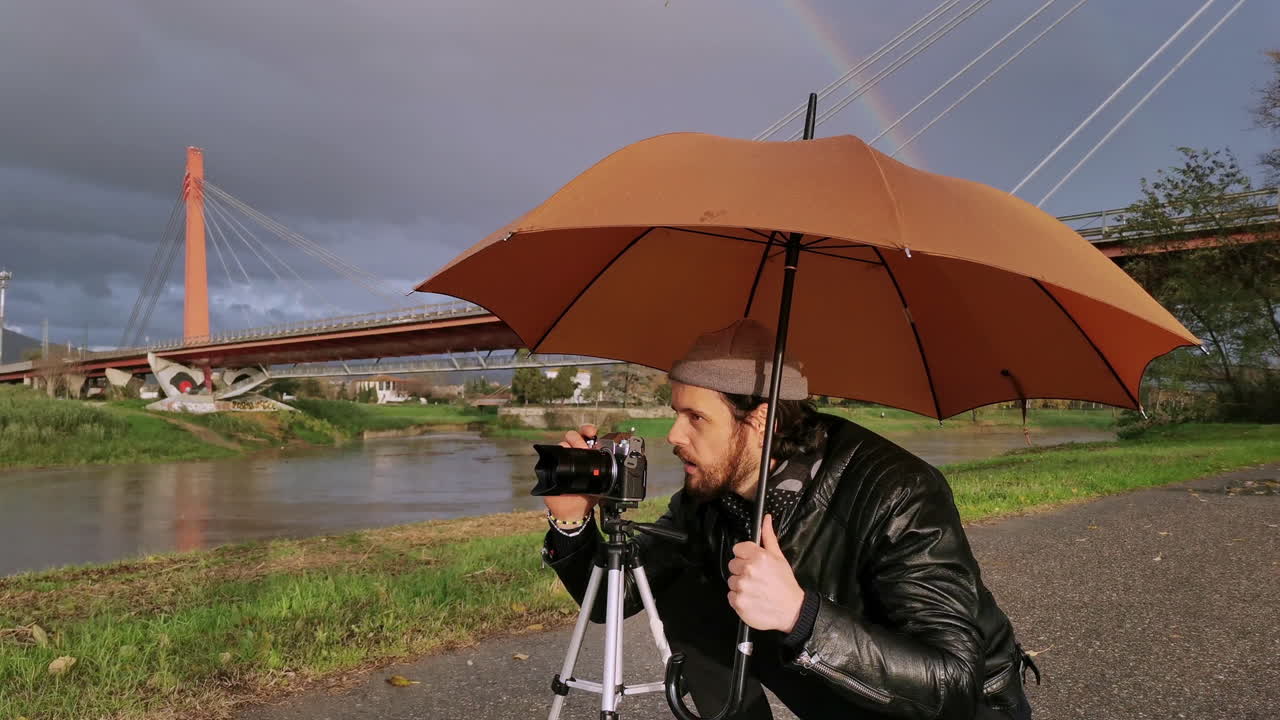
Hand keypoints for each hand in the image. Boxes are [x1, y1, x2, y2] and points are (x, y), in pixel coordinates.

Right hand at [542, 424, 599, 519]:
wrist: (571, 510)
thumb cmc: (587, 496)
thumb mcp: (601, 484)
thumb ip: (607, 474)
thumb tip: (617, 469)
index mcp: (587, 455)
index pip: (586, 436)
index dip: (588, 430)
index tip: (591, 432)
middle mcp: (574, 454)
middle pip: (573, 436)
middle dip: (579, 440)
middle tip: (584, 448)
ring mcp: (563, 459)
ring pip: (563, 443)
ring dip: (568, 446)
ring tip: (574, 457)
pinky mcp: (552, 466)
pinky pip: (552, 454)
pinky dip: (556, 454)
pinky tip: (561, 460)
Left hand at [727, 515, 804, 632]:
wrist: (792, 610)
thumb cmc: (785, 584)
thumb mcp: (779, 558)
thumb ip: (769, 537)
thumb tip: (766, 519)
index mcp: (758, 557)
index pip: (737, 549)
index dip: (745, 556)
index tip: (752, 562)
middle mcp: (748, 571)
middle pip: (732, 565)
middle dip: (742, 570)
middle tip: (756, 578)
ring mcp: (742, 587)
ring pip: (731, 581)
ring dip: (740, 585)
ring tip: (755, 589)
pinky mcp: (738, 602)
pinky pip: (731, 596)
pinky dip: (739, 598)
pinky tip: (752, 599)